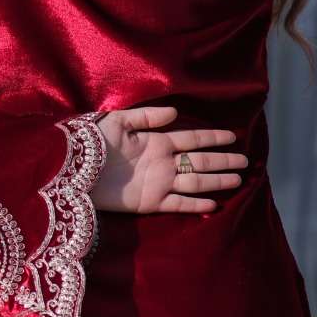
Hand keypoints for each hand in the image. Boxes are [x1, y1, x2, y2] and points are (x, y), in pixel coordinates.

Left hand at [95, 104, 245, 215]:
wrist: (71, 171)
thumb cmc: (91, 144)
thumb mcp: (117, 122)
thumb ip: (146, 117)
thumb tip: (175, 113)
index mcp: (157, 141)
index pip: (192, 138)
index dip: (213, 137)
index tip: (233, 136)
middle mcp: (162, 162)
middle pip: (200, 161)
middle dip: (222, 160)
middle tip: (244, 161)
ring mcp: (159, 183)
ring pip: (195, 181)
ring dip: (216, 181)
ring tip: (237, 179)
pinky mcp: (150, 202)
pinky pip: (178, 203)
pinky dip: (196, 204)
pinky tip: (214, 204)